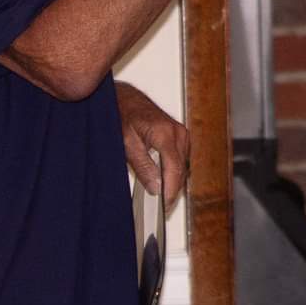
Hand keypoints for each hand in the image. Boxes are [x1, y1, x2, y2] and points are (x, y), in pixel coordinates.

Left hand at [116, 81, 189, 209]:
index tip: (164, 205)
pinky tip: (163, 179)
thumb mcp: (126, 143)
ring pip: (183, 166)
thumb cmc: (122, 114)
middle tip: (160, 206)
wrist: (124, 97)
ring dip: (174, 181)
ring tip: (160, 195)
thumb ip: (143, 166)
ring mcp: (181, 133)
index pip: (175, 170)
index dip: (170, 191)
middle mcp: (178, 133)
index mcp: (165, 134)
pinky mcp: (180, 135)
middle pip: (181, 170)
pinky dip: (173, 170)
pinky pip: (181, 159)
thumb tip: (156, 186)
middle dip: (172, 189)